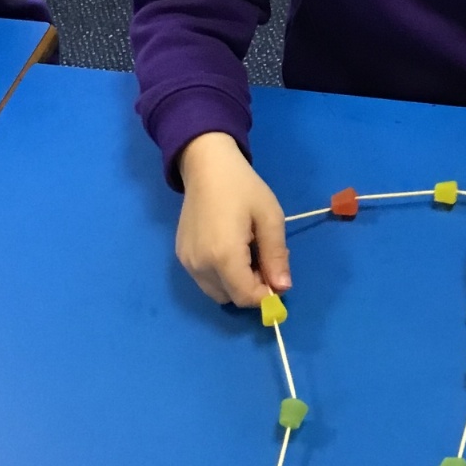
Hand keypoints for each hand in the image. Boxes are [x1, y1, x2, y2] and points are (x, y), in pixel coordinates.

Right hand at [176, 131, 289, 307]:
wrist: (207, 167)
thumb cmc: (243, 188)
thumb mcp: (270, 217)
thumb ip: (276, 256)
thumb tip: (283, 288)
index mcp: (223, 255)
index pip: (246, 297)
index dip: (266, 294)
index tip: (278, 275)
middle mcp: (200, 265)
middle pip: (232, 298)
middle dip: (253, 287)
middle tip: (264, 257)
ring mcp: (187, 262)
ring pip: (218, 292)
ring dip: (237, 283)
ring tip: (247, 251)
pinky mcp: (181, 256)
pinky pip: (205, 280)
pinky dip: (222, 276)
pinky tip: (230, 249)